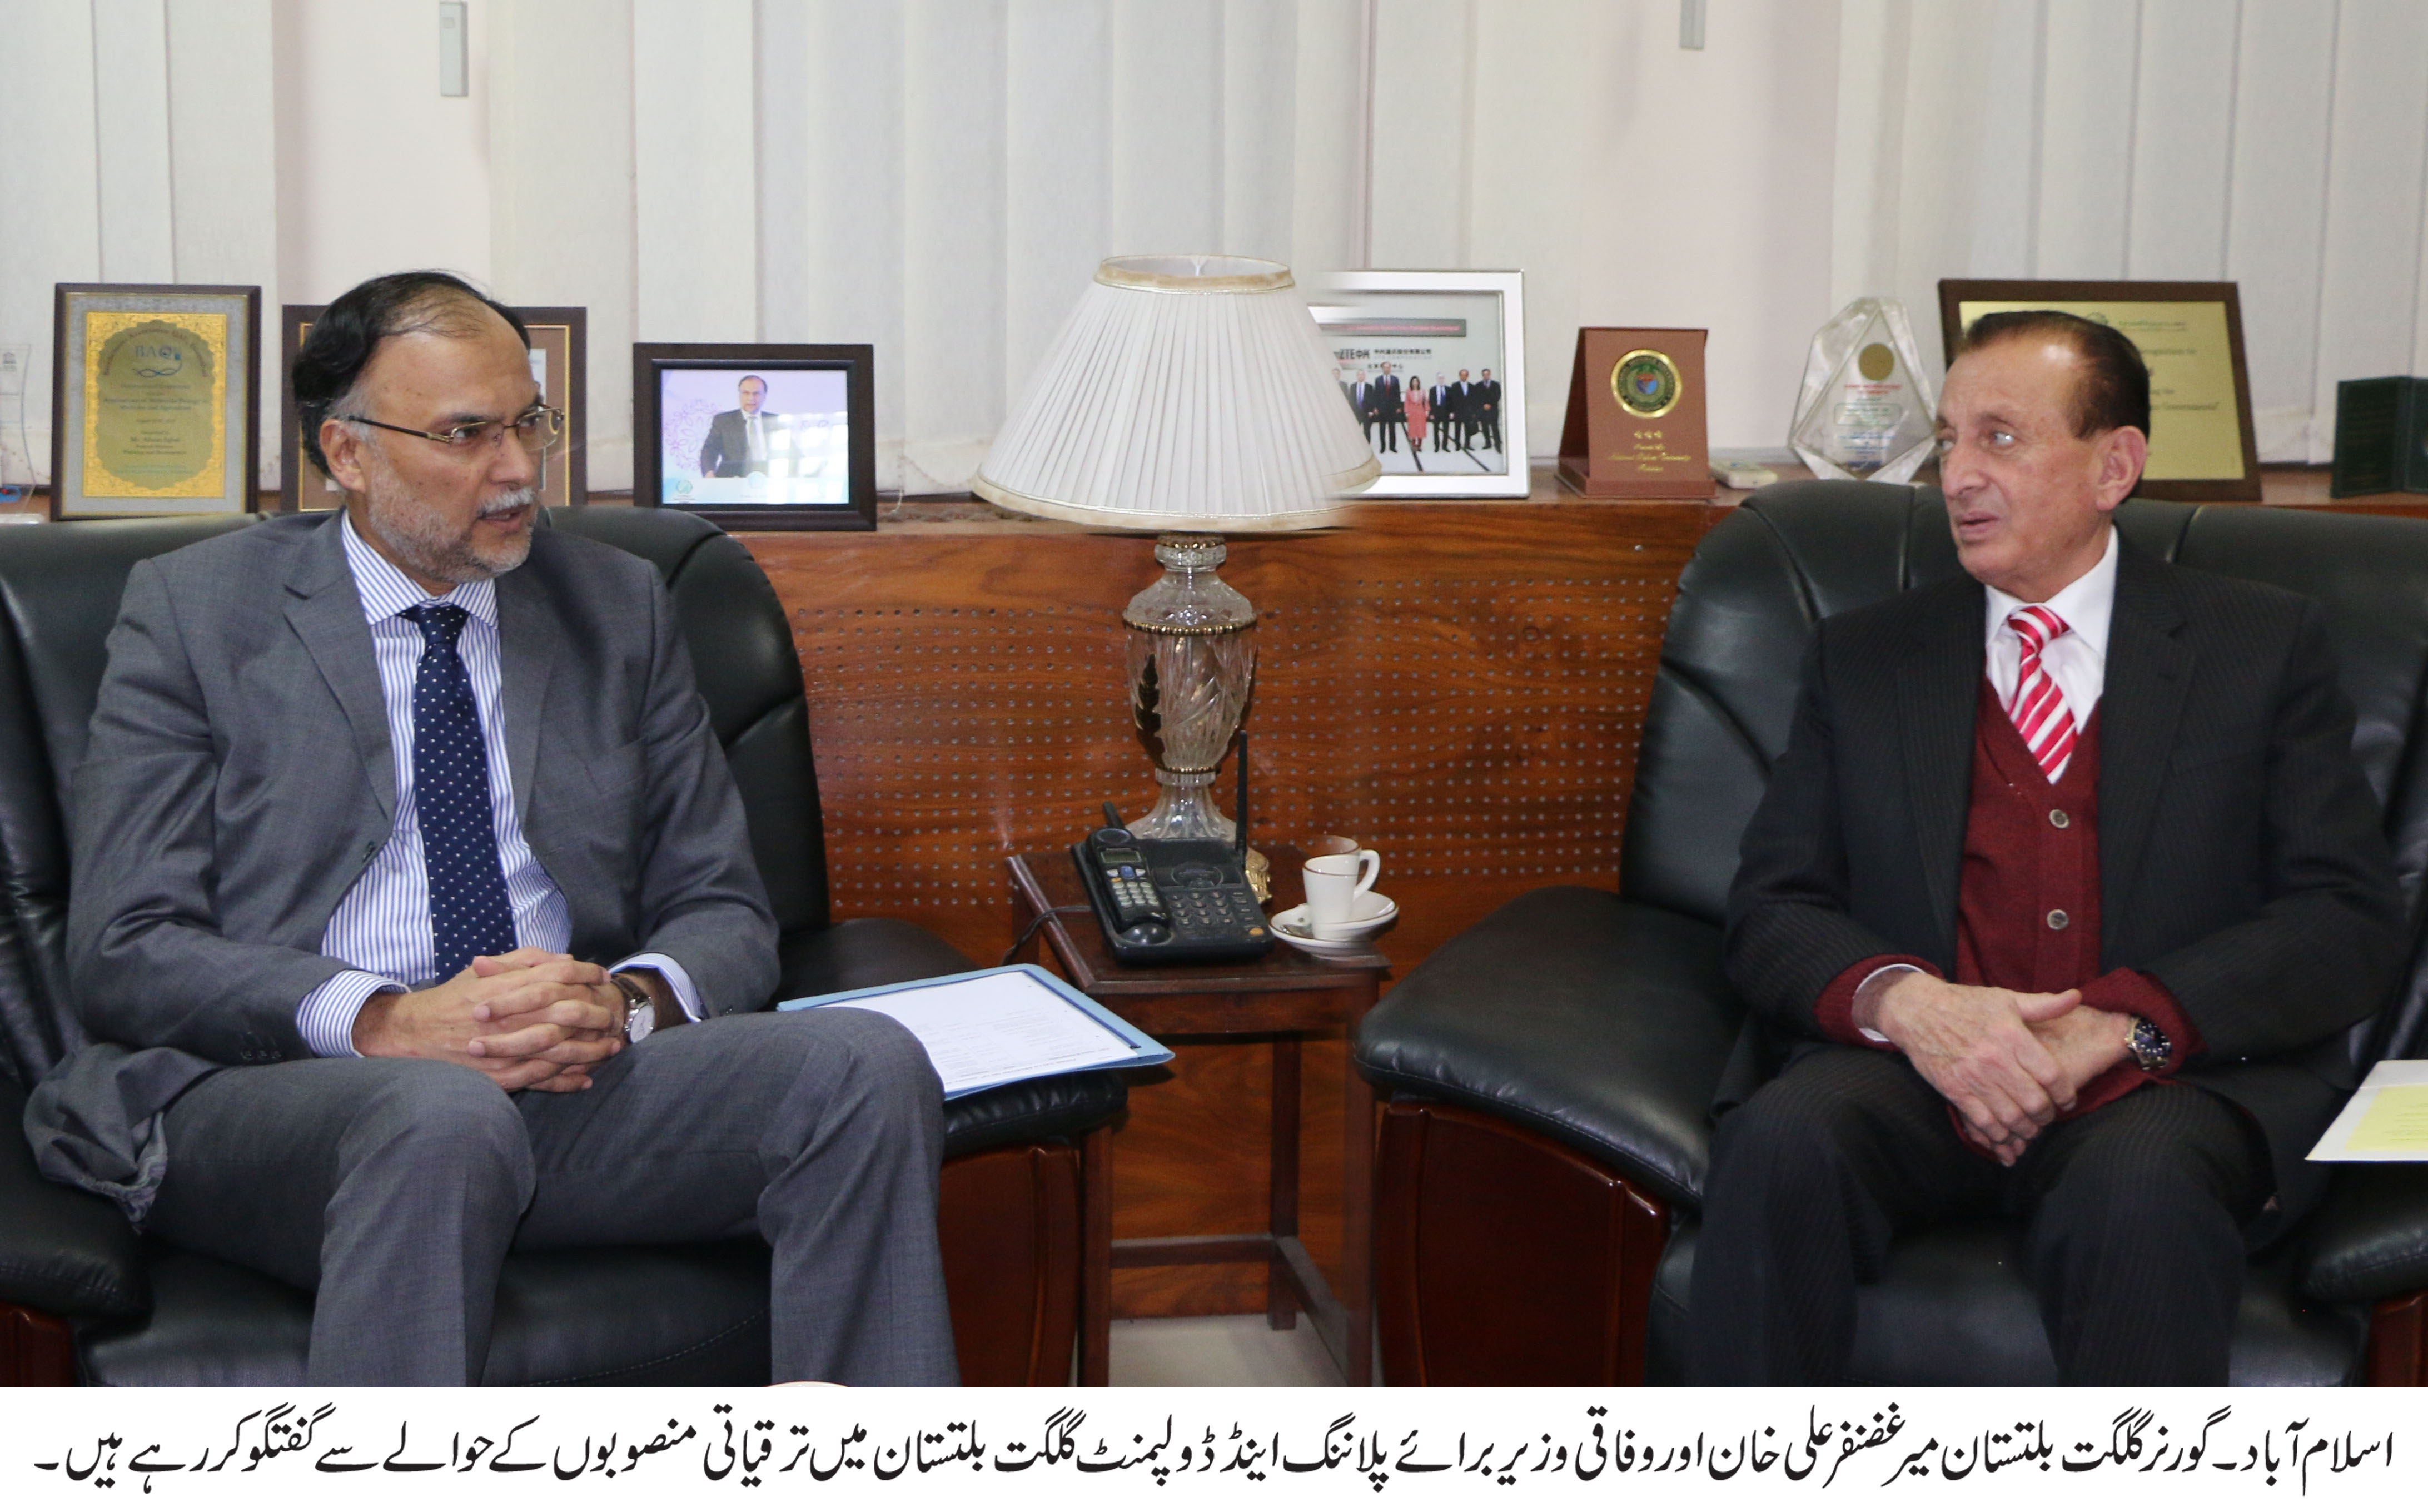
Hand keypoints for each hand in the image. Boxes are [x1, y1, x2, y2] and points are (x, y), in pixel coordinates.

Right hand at [352, 950, 624, 1092]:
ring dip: (589, 1050)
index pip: (557, 977)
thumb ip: (524, 961)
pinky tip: (585, 1077)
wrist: (415, 1034)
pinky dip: (565, 1079)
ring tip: (611, 1049)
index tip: (603, 978)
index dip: (585, 975)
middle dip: (596, 1015)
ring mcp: (506, 1049)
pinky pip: (540, 1079)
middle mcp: (510, 1018)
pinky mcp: (499, 1075)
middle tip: (616, 1018)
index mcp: (506, 988)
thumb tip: (564, 960)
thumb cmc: (454, 999)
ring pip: (558, 1049)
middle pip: (565, 1014)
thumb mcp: (484, 970)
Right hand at [1857, 972, 2083, 1164]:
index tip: (2067, 1101)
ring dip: (2025, 1129)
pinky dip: (1998, 1134)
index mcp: (2012, 1036)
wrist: (1916, 1010)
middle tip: (2047, 1116)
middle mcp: (1995, 1058)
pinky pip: (1982, 1122)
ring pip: (2011, 1117)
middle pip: (2034, 1102)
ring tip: (2029, 1128)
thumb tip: (2076, 997)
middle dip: (2046, 1116)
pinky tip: (2004, 1134)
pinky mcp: (1953, 1089)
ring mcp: (1973, 1076)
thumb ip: (2044, 1004)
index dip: (2065, 1094)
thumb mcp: (2005, 998)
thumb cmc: (1965, 1003)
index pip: (2051, 1075)